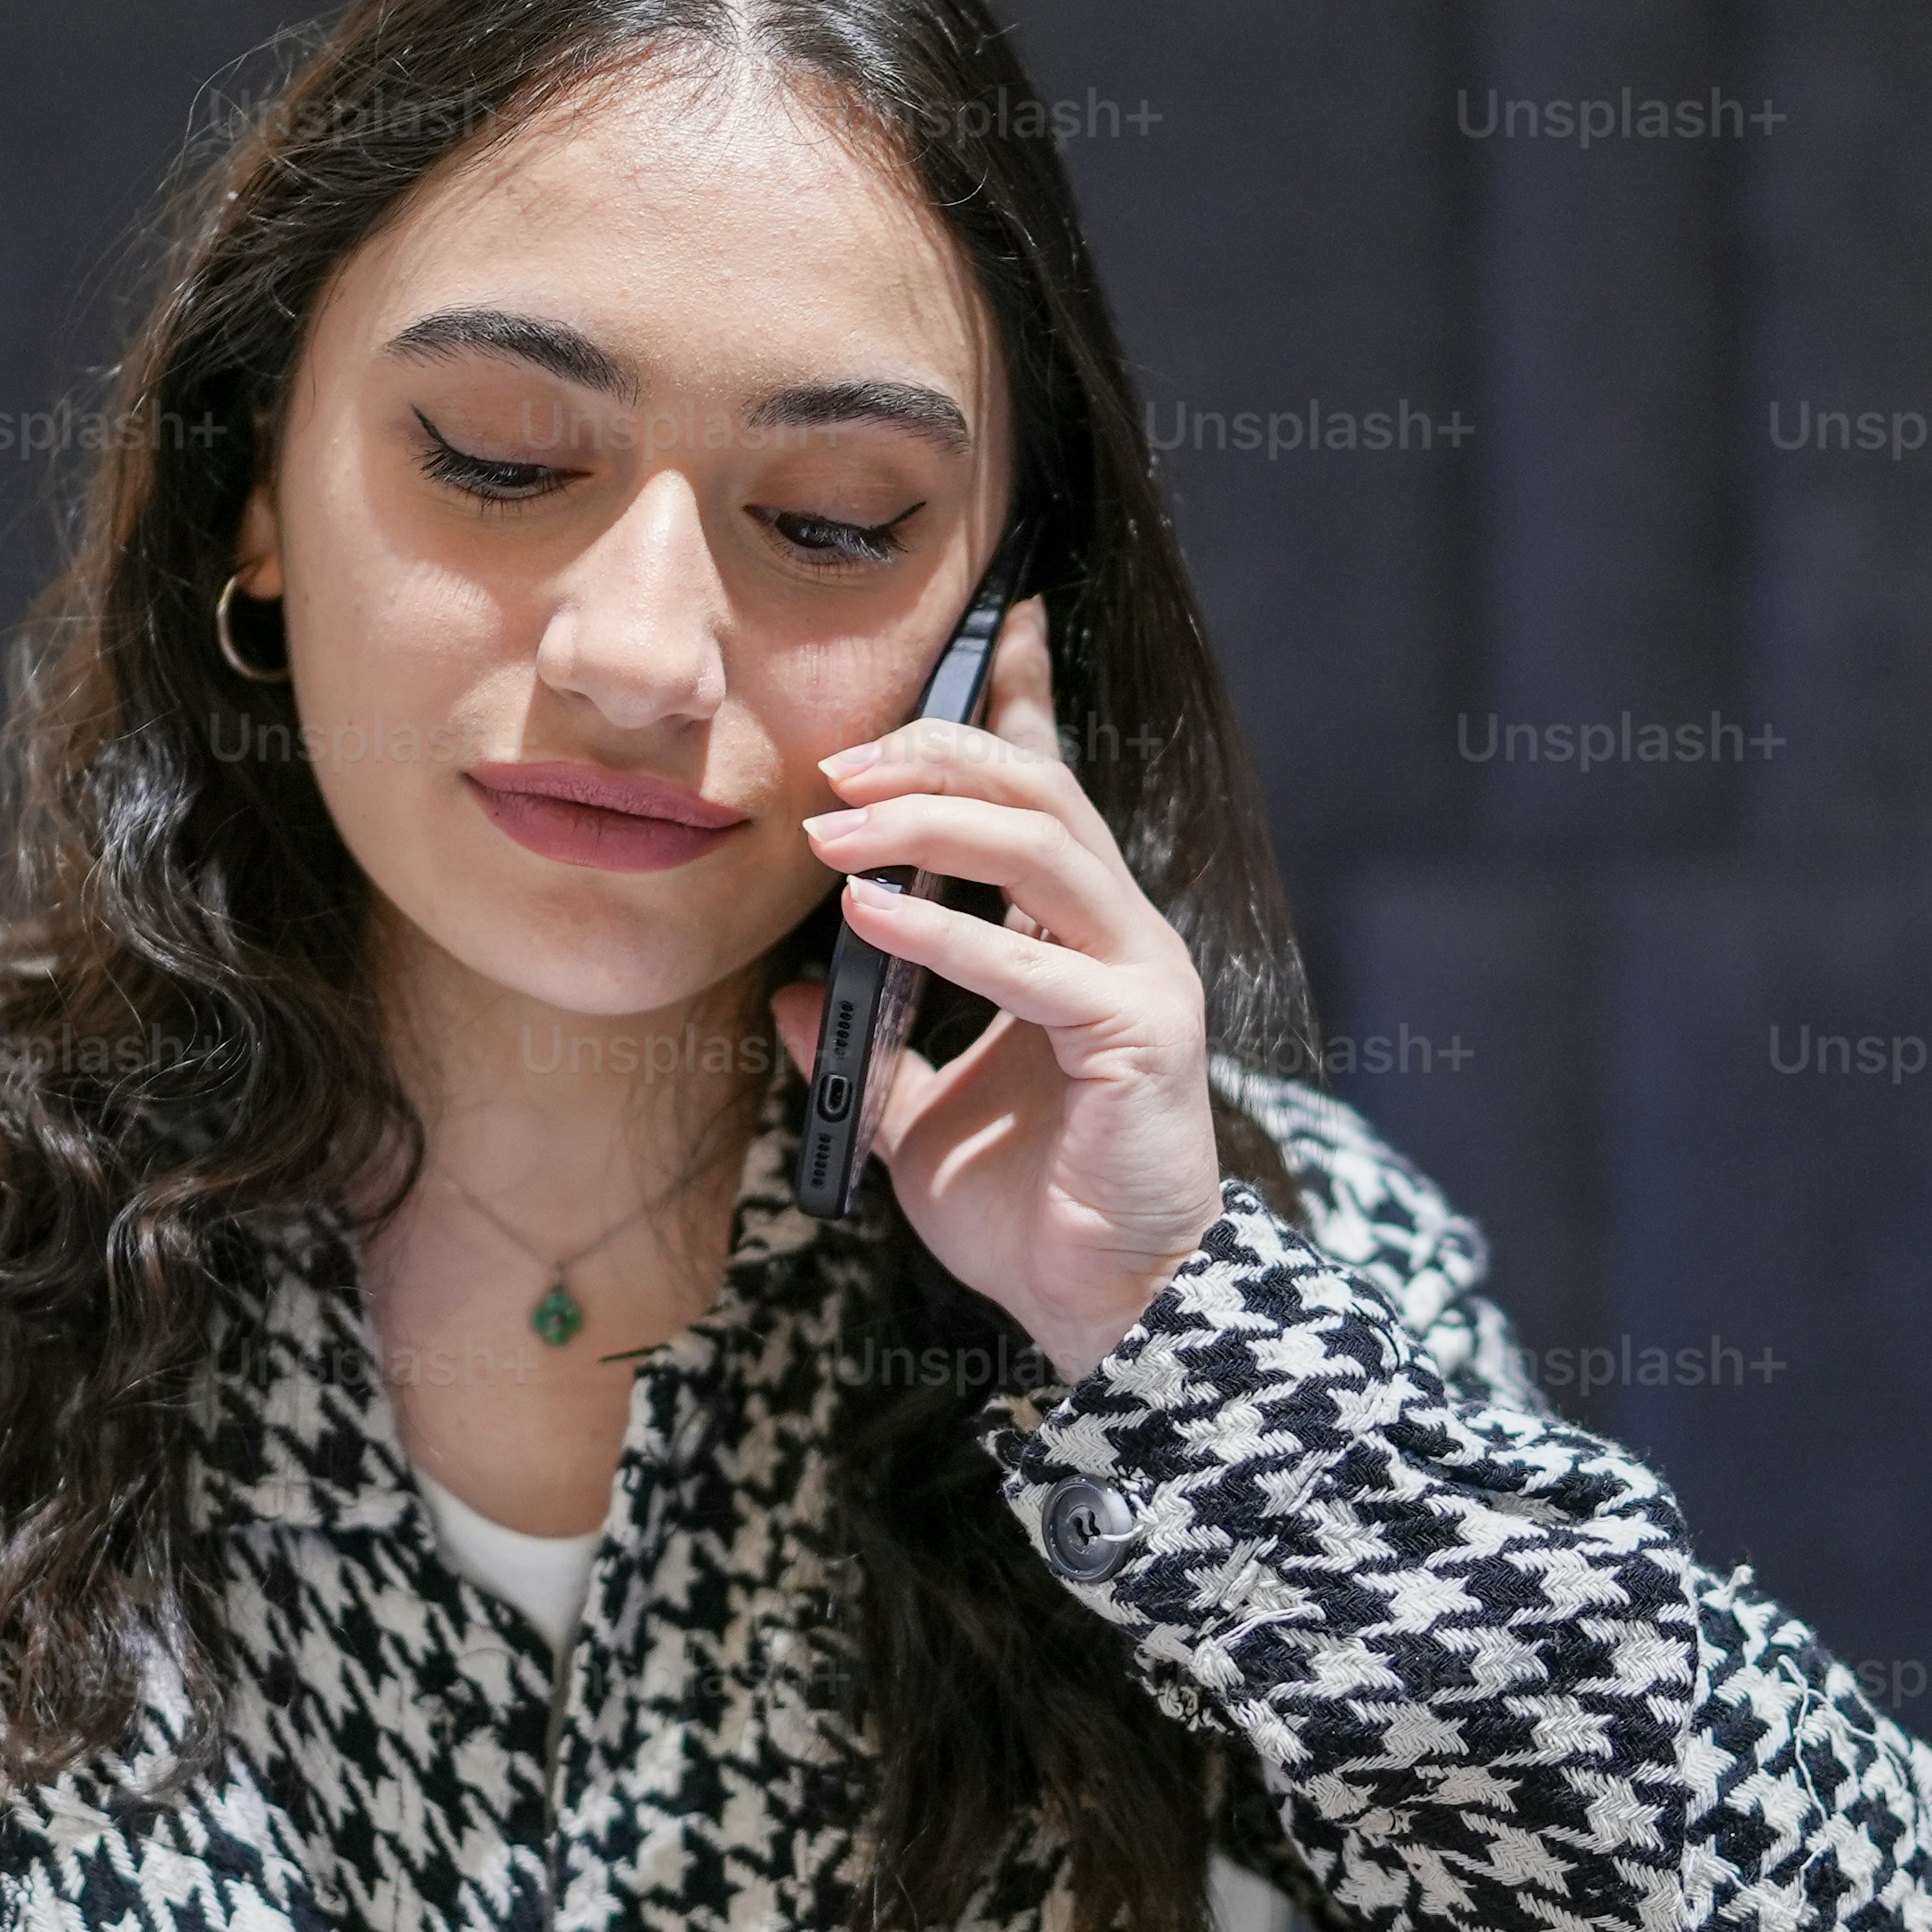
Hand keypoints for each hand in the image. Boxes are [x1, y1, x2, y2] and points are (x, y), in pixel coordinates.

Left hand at [775, 597, 1220, 1381]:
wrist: (1109, 1309)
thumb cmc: (1031, 1212)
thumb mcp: (917, 1120)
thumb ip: (866, 1054)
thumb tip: (791, 991)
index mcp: (1077, 937)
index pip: (1047, 791)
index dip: (1020, 702)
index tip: (993, 622)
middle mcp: (1120, 937)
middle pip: (1038, 792)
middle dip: (935, 754)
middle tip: (835, 763)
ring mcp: (1140, 981)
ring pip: (1044, 850)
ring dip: (930, 824)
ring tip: (835, 830)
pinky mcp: (1139, 1039)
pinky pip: (1035, 967)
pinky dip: (946, 934)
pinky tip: (870, 921)